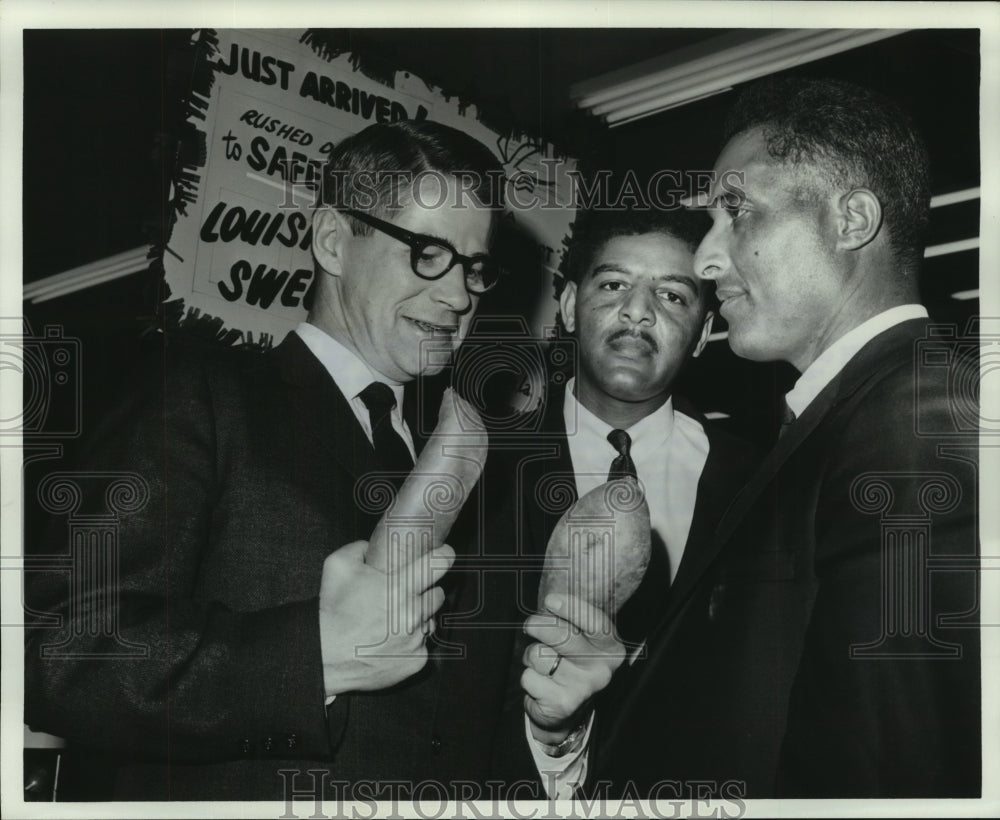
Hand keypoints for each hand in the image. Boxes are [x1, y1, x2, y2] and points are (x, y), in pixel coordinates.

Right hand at [318, 540, 454, 695]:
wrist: (325, 656)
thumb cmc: (333, 612)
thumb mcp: (337, 566)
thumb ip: (359, 548)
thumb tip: (371, 546)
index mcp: (399, 588)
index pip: (436, 565)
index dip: (444, 556)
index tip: (446, 554)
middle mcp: (413, 613)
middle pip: (438, 594)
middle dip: (425, 592)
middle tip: (406, 595)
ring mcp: (417, 639)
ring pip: (430, 620)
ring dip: (417, 618)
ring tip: (393, 621)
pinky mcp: (416, 660)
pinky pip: (422, 645)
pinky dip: (411, 642)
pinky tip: (391, 641)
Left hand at [521, 593, 625, 743]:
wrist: (566, 709)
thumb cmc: (570, 662)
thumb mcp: (579, 639)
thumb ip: (569, 621)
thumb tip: (549, 605)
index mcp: (610, 647)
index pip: (595, 623)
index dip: (570, 608)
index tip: (550, 601)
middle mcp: (601, 669)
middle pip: (562, 636)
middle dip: (538, 626)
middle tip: (530, 625)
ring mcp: (583, 687)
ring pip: (540, 656)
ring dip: (531, 655)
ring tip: (541, 663)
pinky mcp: (562, 703)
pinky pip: (529, 677)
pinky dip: (528, 677)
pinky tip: (540, 683)